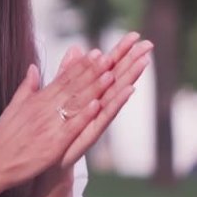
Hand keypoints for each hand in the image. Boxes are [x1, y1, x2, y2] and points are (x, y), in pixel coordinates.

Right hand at [0, 50, 116, 190]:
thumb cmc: (3, 137)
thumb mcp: (13, 106)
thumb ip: (26, 87)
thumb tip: (33, 67)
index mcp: (36, 100)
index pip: (62, 79)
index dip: (80, 66)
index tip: (95, 53)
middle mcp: (43, 110)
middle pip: (72, 87)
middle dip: (92, 72)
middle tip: (109, 57)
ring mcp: (49, 126)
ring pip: (75, 104)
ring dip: (93, 89)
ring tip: (109, 75)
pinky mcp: (52, 145)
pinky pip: (71, 128)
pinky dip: (84, 116)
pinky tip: (97, 105)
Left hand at [54, 33, 152, 168]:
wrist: (47, 162)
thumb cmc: (56, 129)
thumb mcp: (59, 95)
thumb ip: (67, 72)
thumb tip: (76, 48)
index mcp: (90, 94)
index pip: (108, 68)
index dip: (120, 52)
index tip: (135, 35)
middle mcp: (98, 106)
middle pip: (117, 78)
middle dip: (132, 61)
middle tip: (149, 44)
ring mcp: (96, 119)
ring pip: (116, 95)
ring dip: (130, 78)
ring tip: (143, 62)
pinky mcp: (91, 133)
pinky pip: (106, 116)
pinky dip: (116, 103)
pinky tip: (127, 90)